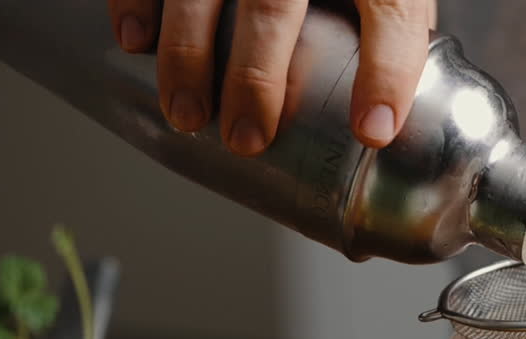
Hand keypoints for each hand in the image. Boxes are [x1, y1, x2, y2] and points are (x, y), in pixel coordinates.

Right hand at [107, 0, 435, 154]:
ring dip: (188, 55)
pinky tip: (135, 40)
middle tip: (247, 138)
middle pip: (275, 5)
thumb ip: (390, 26)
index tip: (372, 130)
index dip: (387, 71)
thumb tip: (382, 118)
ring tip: (187, 115)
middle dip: (257, 79)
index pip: (390, 9)